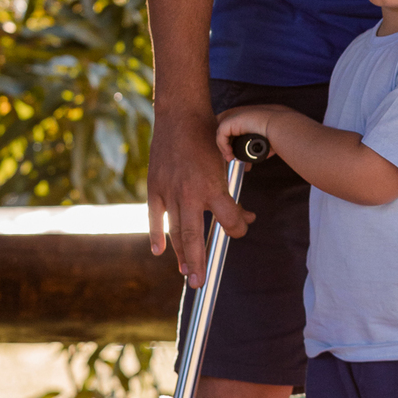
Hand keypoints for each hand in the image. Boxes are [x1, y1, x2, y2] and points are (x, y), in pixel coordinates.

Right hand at [147, 109, 252, 289]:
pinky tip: (158, 251)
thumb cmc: (209, 136)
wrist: (181, 116)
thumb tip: (244, 211)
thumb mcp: (227, 162)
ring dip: (180, 255)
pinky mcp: (155, 187)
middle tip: (200, 281)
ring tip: (185, 272)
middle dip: (199, 262)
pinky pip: (154, 217)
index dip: (239, 228)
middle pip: (195, 237)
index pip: (229, 220)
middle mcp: (190, 194)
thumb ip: (232, 190)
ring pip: (175, 232)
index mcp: (212, 187)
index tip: (242, 228)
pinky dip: (156, 235)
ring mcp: (169, 192)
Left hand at [215, 103, 285, 161]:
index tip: (236, 157)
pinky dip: (223, 144)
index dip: (232, 146)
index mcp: (248, 121)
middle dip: (227, 147)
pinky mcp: (232, 121)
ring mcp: (236, 118)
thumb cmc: (275, 136)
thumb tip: (252, 161)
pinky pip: (221, 134)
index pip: (234, 133)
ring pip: (222, 134)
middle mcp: (241, 118)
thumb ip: (257, 149)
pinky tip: (229, 152)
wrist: (278, 128)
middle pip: (227, 134)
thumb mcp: (263, 144)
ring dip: (224, 147)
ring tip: (230, 157)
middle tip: (231, 159)